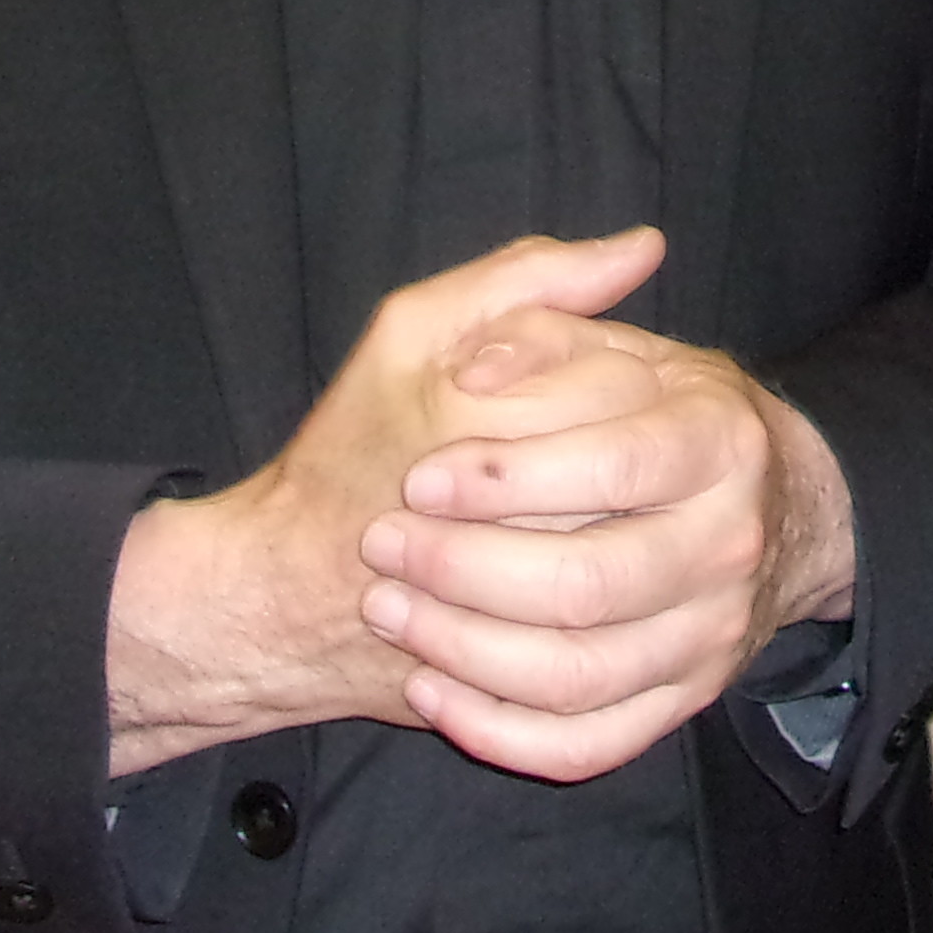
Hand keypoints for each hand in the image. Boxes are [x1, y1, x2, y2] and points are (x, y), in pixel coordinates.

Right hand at [103, 225, 668, 777]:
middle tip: (538, 456)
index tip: (511, 395)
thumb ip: (526, 276)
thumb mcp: (411, 330)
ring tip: (549, 513)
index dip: (584, 376)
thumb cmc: (347, 453)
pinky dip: (609, 609)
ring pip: (642, 559)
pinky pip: (620, 647)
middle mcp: (534, 526)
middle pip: (641, 473)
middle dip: (599, 459)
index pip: (620, 384)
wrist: (286, 600)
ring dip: (610, 524)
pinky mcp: (546, 687)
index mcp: (493, 425)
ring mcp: (544, 620)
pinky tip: (566, 579)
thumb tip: (645, 245)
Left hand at [354, 235, 859, 783]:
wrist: (762, 502)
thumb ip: (537, 322)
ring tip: (390, 610)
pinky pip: (589, 745)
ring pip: (579, 676)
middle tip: (382, 545)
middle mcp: (730, 542)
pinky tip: (432, 691)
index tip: (418, 478)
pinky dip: (501, 732)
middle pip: (590, 583)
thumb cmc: (652, 411)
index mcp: (720, 437)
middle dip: (464, 571)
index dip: (504, 478)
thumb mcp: (611, 343)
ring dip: (464, 652)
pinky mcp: (683, 701)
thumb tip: (479, 365)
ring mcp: (711, 634)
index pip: (612, 464)